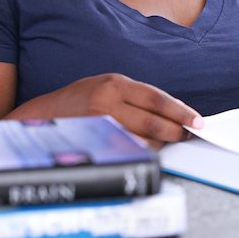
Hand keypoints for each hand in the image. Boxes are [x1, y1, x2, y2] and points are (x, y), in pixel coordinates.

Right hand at [8, 73, 202, 148]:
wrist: (41, 117)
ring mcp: (101, 126)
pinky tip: (147, 150)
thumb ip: (134, 96)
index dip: (181, 112)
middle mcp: (108, 103)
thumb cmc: (76, 101)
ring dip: (161, 144)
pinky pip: (129, 152)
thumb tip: (170, 111)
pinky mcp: (96, 145)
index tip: (197, 121)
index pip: (158, 98)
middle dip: (176, 131)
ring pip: (144, 141)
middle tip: (188, 135)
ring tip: (167, 142)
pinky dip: (143, 153)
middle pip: (154, 122)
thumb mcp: (104, 86)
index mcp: (114, 84)